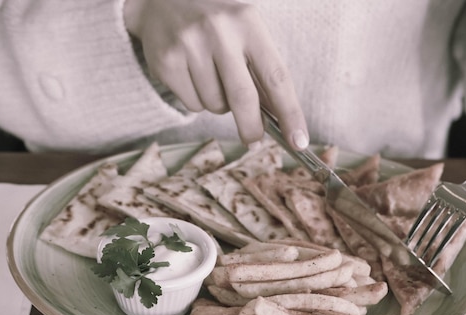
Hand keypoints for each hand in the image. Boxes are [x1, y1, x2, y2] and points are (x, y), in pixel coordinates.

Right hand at [124, 0, 308, 149]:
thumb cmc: (215, 21)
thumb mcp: (244, 31)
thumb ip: (260, 68)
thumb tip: (278, 117)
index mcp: (248, 22)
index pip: (276, 76)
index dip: (290, 113)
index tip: (299, 141)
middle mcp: (219, 31)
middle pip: (243, 98)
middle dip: (251, 127)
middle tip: (252, 138)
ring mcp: (189, 45)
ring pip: (215, 105)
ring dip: (219, 105)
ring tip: (211, 77)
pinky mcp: (166, 61)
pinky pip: (192, 104)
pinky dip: (197, 100)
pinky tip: (191, 75)